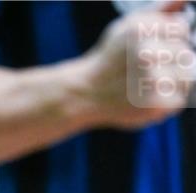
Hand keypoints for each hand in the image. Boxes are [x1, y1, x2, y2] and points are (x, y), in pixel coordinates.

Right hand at [81, 0, 192, 127]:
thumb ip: (162, 10)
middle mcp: (146, 54)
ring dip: (173, 80)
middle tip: (146, 69)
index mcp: (141, 31)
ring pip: (187, 77)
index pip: (181, 28)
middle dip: (172, 60)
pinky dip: (167, 99)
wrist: (85, 93)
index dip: (171, 38)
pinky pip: (178, 99)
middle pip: (185, 54)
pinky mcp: (153, 104)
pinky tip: (149, 96)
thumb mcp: (130, 26)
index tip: (155, 48)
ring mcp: (151, 81)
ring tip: (150, 83)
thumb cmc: (110, 59)